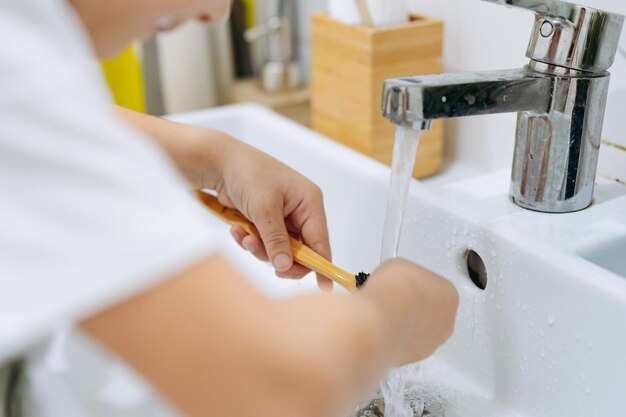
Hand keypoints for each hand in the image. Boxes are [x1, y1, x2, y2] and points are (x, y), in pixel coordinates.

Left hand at [114, 109, 331, 288]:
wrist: (220, 162)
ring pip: (280, 250)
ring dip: (260, 249)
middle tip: (262, 256)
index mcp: (310, 203)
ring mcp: (284, 218)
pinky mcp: (267, 222)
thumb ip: (276, 239)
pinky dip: (251, 242)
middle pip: (301, 251)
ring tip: (243, 236)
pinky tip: (237, 230)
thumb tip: (285, 266)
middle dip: (279, 256)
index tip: (323, 288)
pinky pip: (264, 244)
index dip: (321, 266)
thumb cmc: (248, 174)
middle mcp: (301, 212)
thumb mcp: (264, 208)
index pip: (321, 242)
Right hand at [362, 259, 458, 364]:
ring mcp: (430, 343)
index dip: (416, 285)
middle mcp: (446, 322)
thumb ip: (404, 276)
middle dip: (414, 307)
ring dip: (405, 325)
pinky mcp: (412, 357)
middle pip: (430, 313)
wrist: (381, 315)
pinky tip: (381, 328)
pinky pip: (403, 345)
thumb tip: (396, 280)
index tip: (404, 283)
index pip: (436, 288)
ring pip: (418, 332)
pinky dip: (394, 338)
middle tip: (394, 298)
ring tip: (385, 313)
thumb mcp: (398, 266)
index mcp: (450, 295)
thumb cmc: (395, 289)